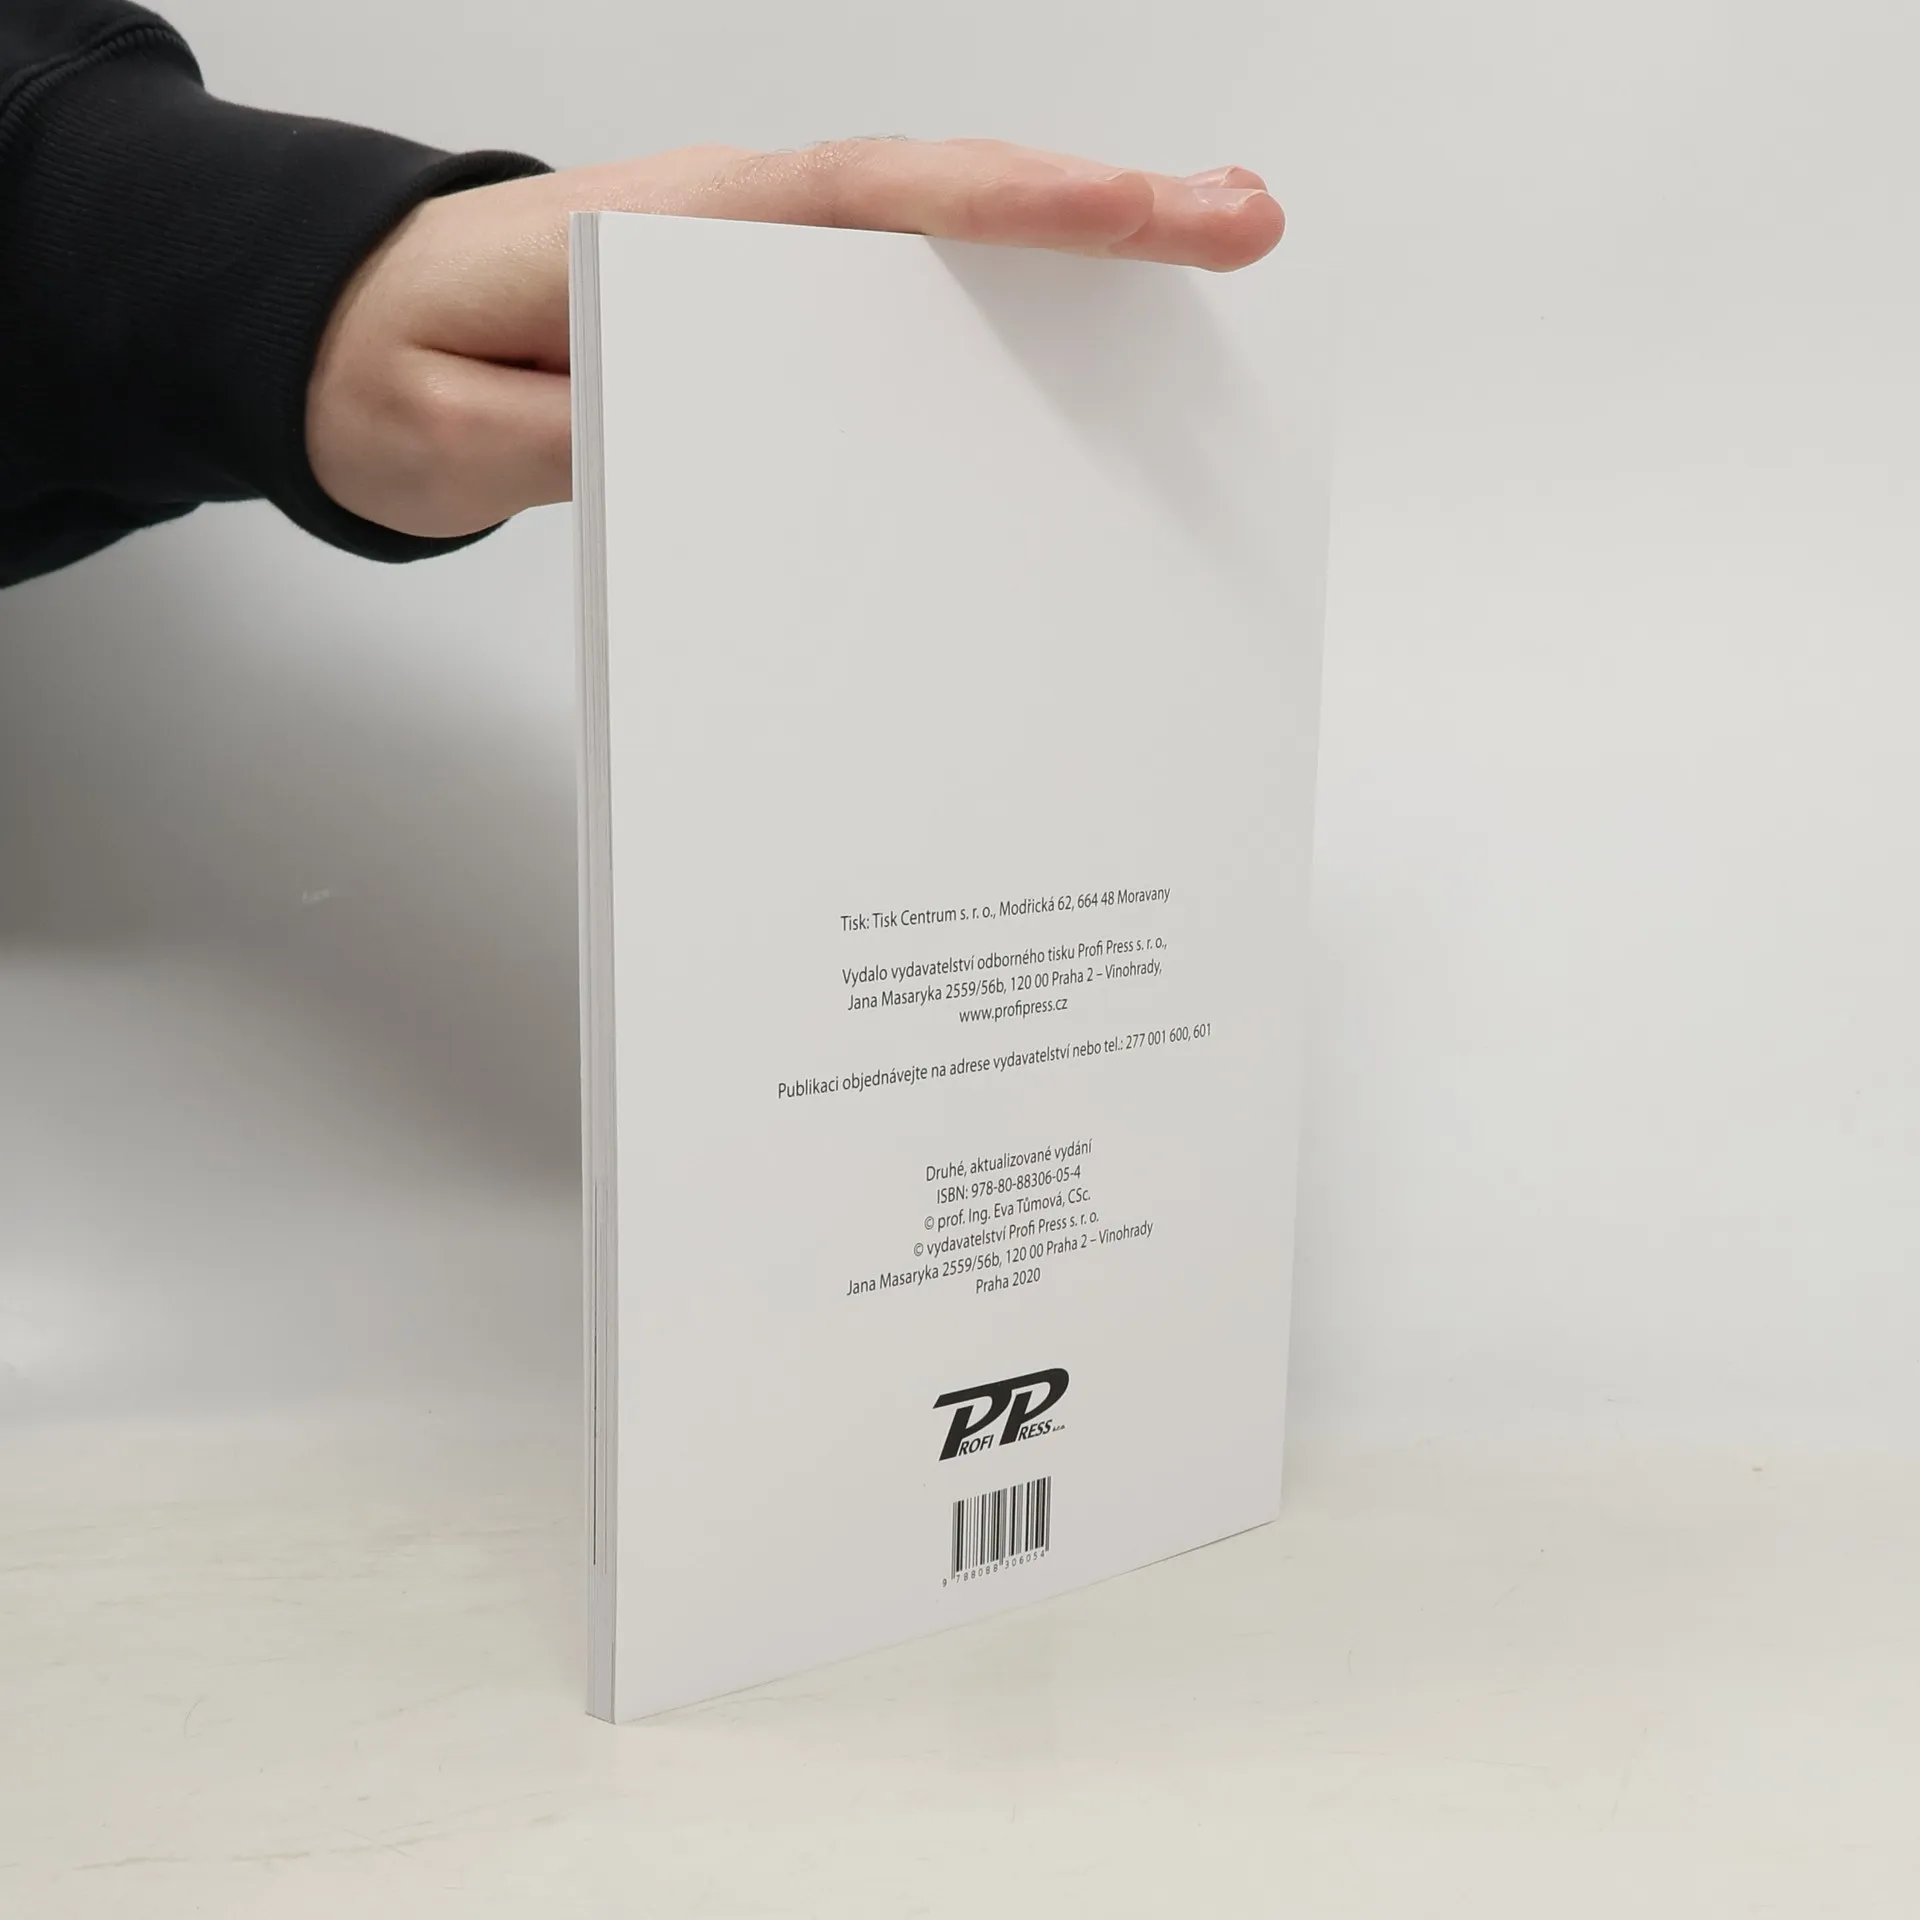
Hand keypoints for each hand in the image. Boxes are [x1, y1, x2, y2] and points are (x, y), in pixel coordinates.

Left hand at [307, 139, 1284, 539]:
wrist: (334, 342)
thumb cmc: (384, 369)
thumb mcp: (442, 431)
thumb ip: (564, 438)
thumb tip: (700, 443)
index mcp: (669, 237)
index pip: (867, 200)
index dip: (1009, 204)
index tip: (1138, 218)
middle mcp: (733, 234)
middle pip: (939, 203)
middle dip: (1097, 214)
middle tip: (1244, 226)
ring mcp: (754, 274)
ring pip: (932, 249)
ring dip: (1066, 260)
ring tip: (1202, 280)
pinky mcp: (758, 326)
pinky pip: (894, 306)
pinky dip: (991, 308)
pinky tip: (1068, 353)